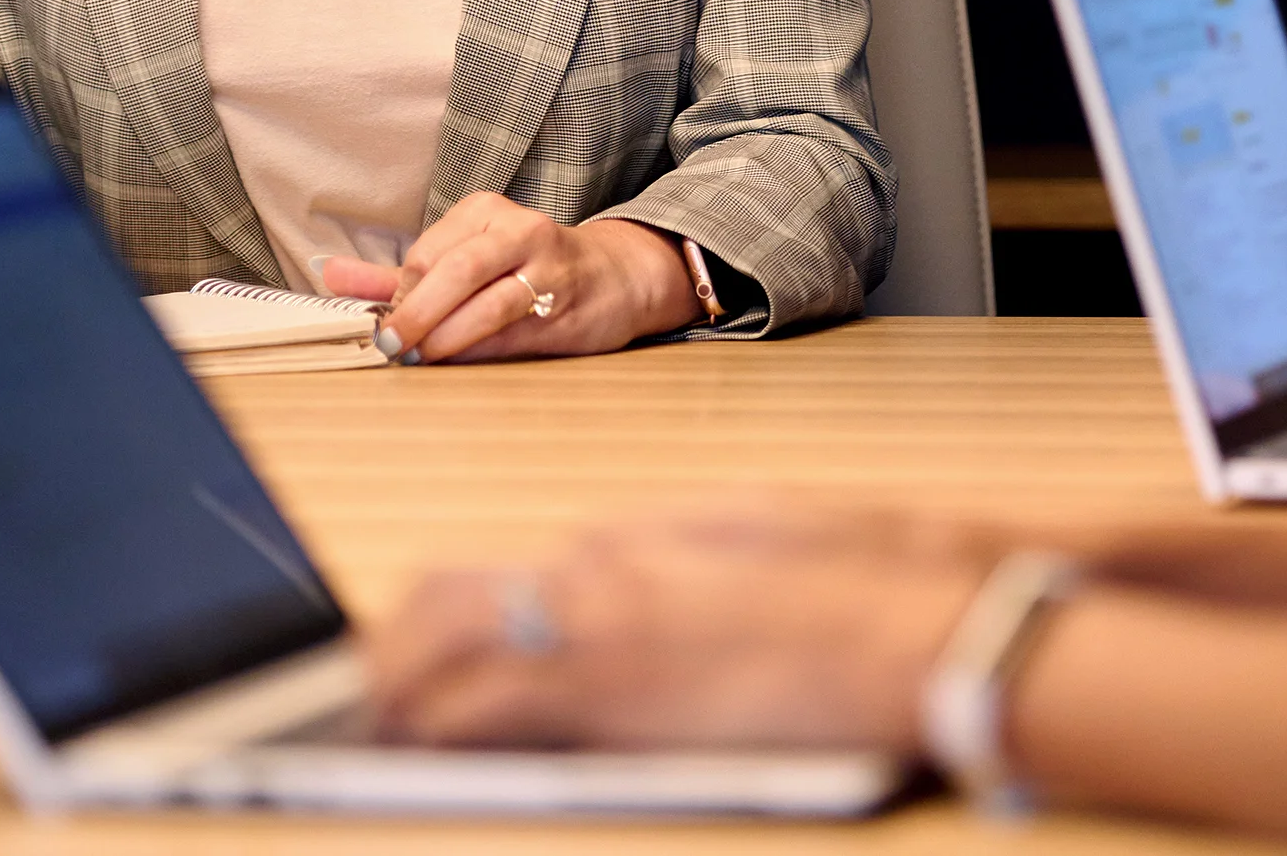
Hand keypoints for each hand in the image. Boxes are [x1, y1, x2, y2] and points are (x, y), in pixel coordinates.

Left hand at [319, 196, 698, 361]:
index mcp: (485, 211)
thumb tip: (331, 277)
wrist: (615, 276)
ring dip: (447, 336)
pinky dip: (481, 349)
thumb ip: (395, 273)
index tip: (386, 320)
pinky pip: (516, 331)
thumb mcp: (461, 259)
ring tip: (422, 356)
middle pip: (456, 270)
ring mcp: (549, 268)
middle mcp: (519, 230)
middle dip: (416, 313)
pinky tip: (461, 360)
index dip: (401, 293)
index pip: (427, 252)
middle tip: (391, 343)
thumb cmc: (526, 268)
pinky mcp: (568, 306)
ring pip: (488, 302)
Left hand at [370, 512, 989, 750]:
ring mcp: (603, 661)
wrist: (922, 634)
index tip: (394, 655)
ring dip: (409, 705)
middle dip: (389, 664)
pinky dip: (457, 742)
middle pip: (437, 624)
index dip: (417, 629)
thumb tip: (593, 555)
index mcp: (617, 549)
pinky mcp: (630, 724)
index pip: (470, 586)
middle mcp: (589, 595)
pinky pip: (504, 732)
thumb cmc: (858, 577)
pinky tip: (440, 759)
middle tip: (364, 702)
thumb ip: (655, 542)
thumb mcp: (744, 527)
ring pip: (452, 680)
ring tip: (383, 734)